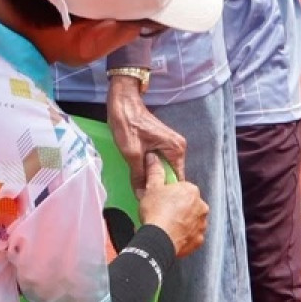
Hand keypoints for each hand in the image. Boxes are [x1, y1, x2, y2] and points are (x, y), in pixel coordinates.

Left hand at [108, 73, 187, 190]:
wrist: (122, 101)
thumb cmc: (127, 123)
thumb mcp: (131, 153)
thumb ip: (139, 175)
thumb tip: (142, 195)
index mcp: (176, 149)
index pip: (177, 179)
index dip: (165, 191)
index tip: (153, 200)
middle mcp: (178, 148)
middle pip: (170, 175)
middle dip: (158, 184)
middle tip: (143, 193)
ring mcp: (171, 145)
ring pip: (163, 169)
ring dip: (153, 176)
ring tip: (140, 185)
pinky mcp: (162, 143)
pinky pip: (159, 162)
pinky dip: (150, 168)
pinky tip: (140, 173)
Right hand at [137, 151, 207, 258]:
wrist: (159, 238)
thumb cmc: (156, 212)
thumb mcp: (151, 187)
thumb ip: (155, 171)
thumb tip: (153, 158)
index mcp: (191, 191)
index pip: (183, 187)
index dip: (171, 191)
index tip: (162, 196)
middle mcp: (202, 206)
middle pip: (189, 203)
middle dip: (179, 206)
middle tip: (162, 209)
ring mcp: (202, 224)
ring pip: (192, 219)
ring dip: (182, 220)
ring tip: (166, 223)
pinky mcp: (199, 240)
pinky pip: (192, 234)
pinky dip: (184, 233)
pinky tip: (171, 233)